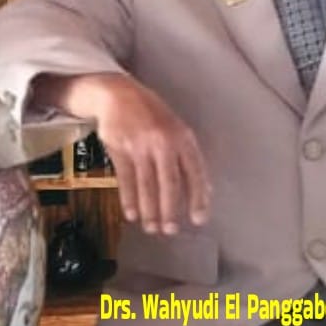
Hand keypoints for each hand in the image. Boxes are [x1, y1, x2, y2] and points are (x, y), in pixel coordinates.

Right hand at [33, 72, 210, 234]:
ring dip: (149, 210)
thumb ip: (188, 159)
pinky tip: (132, 214)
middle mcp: (164, 142)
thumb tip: (206, 191)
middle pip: (169, 182)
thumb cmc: (153, 116)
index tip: (199, 219)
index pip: (194, 171)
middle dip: (170, 210)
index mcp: (183, 137)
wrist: (119, 94)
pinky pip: (126, 179)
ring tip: (152, 228)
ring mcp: (140, 145)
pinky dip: (129, 199)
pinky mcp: (119, 149)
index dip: (198, 196)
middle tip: (171, 231)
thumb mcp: (177, 130)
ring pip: (147, 184)